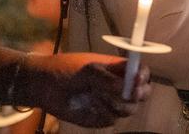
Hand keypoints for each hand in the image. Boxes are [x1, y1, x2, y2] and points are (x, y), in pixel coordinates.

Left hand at [23, 52, 150, 126]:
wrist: (45, 86)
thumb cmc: (67, 69)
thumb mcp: (88, 69)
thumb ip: (107, 78)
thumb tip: (125, 89)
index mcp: (119, 69)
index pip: (142, 72)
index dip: (143, 76)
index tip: (137, 80)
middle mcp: (120, 87)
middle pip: (142, 94)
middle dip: (137, 95)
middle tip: (129, 94)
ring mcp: (111, 103)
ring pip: (128, 109)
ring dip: (115, 103)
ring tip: (96, 95)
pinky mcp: (101, 118)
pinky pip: (111, 119)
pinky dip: (102, 113)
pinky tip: (89, 105)